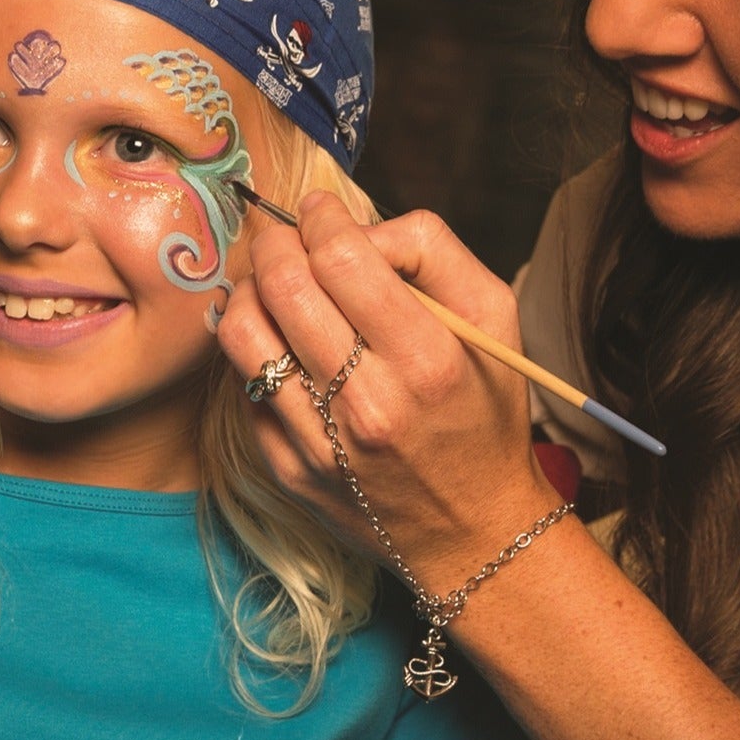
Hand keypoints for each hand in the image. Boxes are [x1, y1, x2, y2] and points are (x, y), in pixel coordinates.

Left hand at [216, 192, 562, 591]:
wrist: (473, 529)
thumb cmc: (484, 413)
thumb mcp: (496, 319)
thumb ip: (433, 251)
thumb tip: (355, 227)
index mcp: (429, 359)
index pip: (343, 258)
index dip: (321, 218)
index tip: (319, 210)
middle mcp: (370, 403)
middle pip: (285, 286)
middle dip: (275, 241)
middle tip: (284, 234)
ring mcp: (321, 442)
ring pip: (243, 333)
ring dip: (248, 288)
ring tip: (269, 281)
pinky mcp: (287, 469)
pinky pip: (244, 385)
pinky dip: (254, 349)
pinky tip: (279, 341)